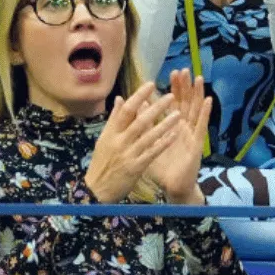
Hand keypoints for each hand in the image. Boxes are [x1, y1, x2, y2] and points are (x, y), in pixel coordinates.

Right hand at [84, 82, 181, 203]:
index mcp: (111, 133)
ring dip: (165, 124)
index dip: (139, 96)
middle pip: (139, 120)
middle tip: (172, 96)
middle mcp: (119, 141)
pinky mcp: (136, 167)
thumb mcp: (104, 139)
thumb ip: (114, 119)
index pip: (126, 110)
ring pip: (148, 136)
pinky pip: (152, 152)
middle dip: (156, 107)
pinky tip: (175, 135)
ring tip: (179, 114)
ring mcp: (128, 154)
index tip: (151, 85)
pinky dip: (164, 143)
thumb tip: (120, 98)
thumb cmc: (102, 163)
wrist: (96, 190)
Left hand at [143, 70, 210, 204]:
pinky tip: (208, 100)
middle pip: (186, 103)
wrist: (172, 187)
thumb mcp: (148, 141)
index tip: (173, 72)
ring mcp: (192, 135)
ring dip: (197, 94)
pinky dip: (205, 113)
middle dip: (185, 86)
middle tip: (185, 70)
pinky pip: (202, 126)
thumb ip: (143, 123)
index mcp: (172, 126)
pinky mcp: (197, 144)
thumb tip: (136, 104)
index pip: (174, 103)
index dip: (175, 88)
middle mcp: (184, 128)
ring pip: (195, 110)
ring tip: (198, 78)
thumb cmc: (161, 166)